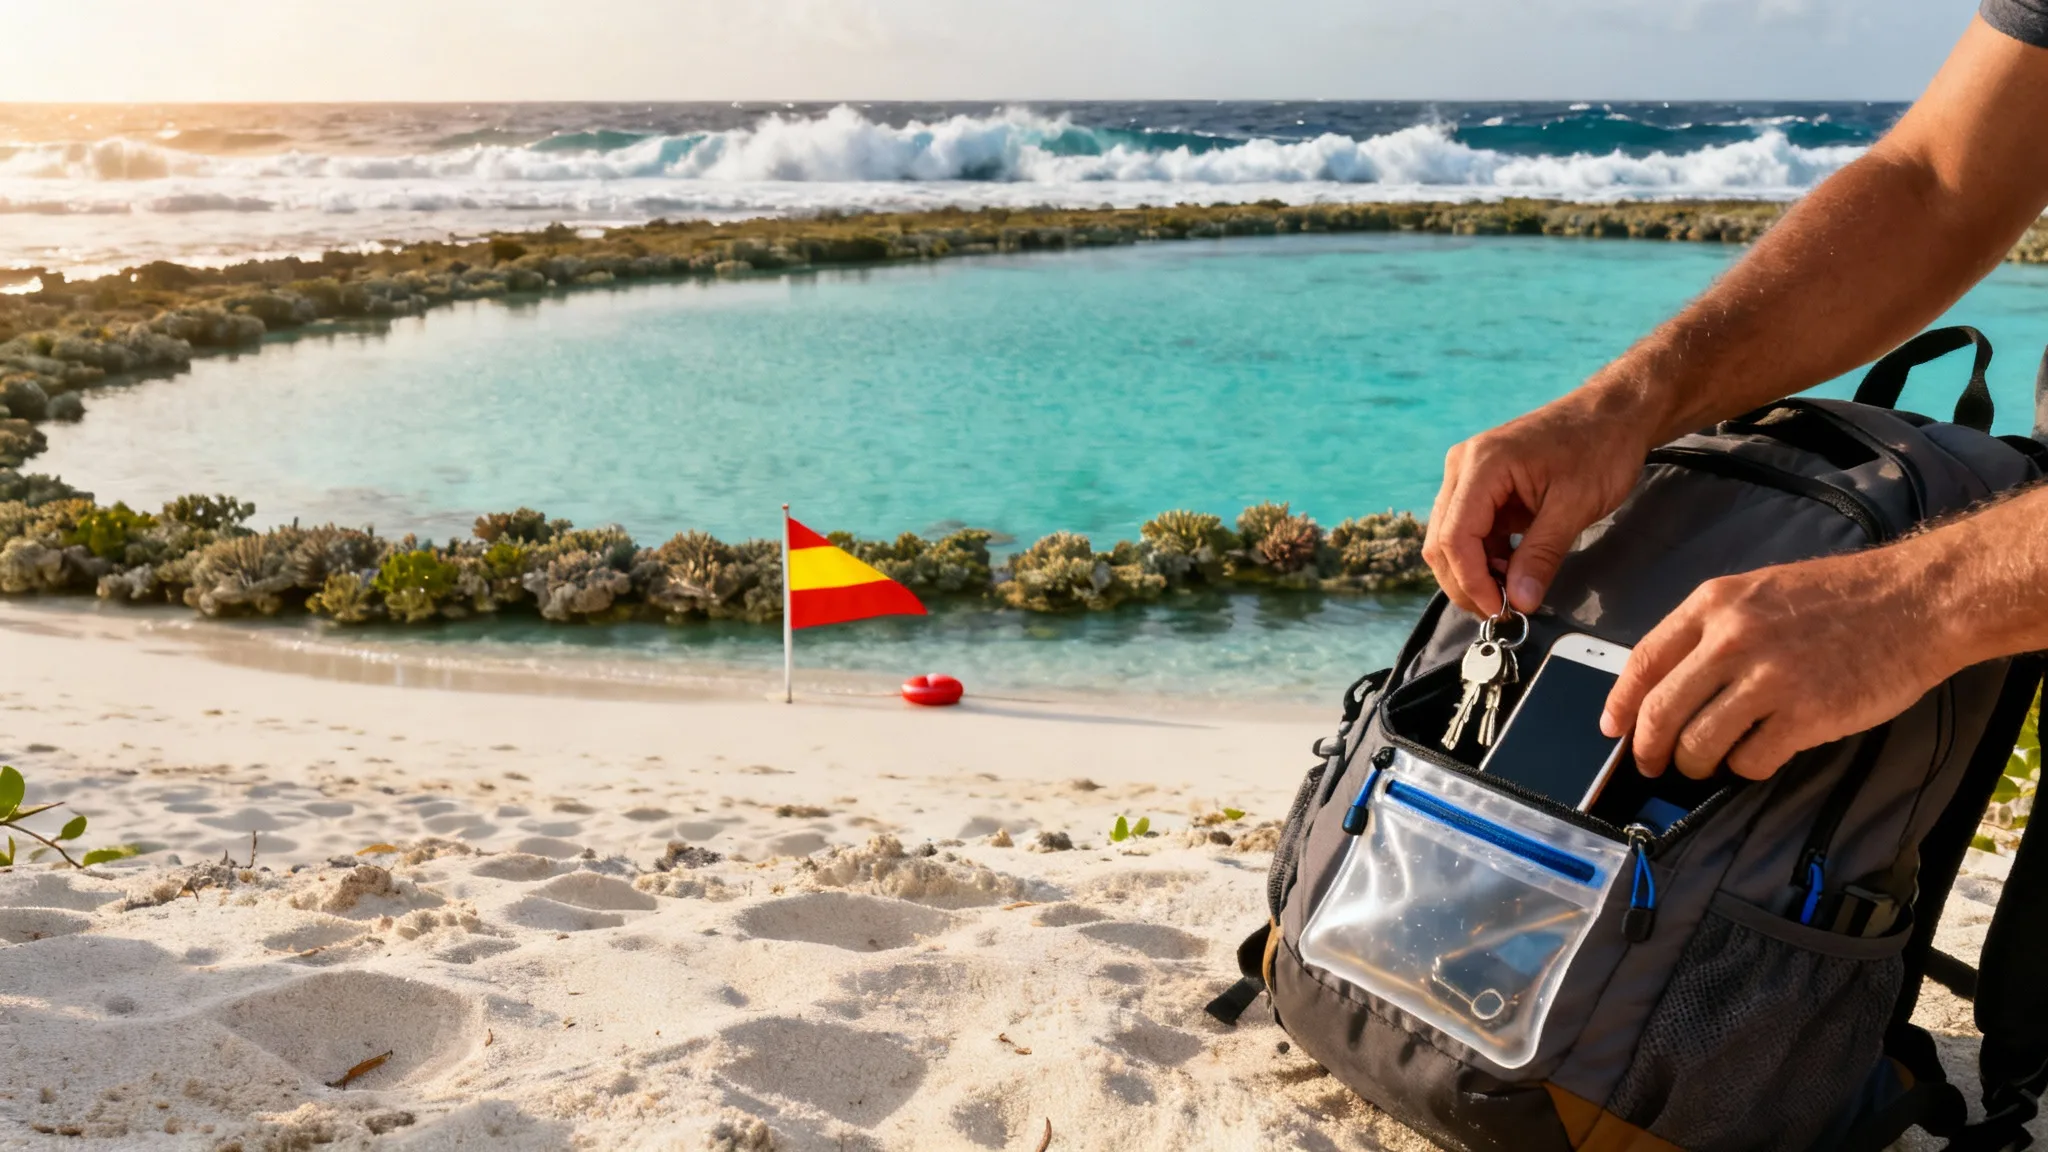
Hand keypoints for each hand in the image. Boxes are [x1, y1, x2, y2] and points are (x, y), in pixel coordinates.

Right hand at [1423, 392, 1655, 616]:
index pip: (1455, 537)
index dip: (1471, 581)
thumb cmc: (1599, 447)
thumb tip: (1521, 601)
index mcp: (1481, 465)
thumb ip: (1542, 555)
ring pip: (1451, 540)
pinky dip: (1486, 559)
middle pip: (1442, 541)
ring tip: (1511, 594)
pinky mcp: (1482, 488)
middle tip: (1502, 612)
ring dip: (1474, 573)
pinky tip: (1512, 572)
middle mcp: (1463, 468)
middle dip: (1466, 583)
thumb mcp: (1575, 506)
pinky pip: (1471, 532)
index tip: (1500, 609)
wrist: (1612, 414)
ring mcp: (1469, 477)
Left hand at [1599, 550, 1955, 780]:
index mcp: (1714, 605)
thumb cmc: (1839, 598)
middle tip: (1652, 765)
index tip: (1611, 727)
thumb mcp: (1759, 593)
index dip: (1621, 702)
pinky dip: (1746, 768)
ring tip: (1709, 763)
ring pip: (1698, 744)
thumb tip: (1667, 681)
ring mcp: (1768, 679)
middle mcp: (1732, 639)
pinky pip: (1750, 761)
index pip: (1643, 661)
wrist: (1914, 601)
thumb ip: (1711, 631)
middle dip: (1648, 749)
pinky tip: (1758, 755)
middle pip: (1660, 711)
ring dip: (1696, 764)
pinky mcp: (1804, 715)